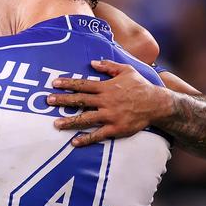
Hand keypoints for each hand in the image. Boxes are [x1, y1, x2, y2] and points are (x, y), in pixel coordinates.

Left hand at [47, 60, 171, 146]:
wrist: (156, 104)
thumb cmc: (140, 86)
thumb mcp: (126, 70)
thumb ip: (109, 66)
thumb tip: (92, 63)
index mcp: (106, 87)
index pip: (83, 85)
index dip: (68, 83)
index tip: (54, 83)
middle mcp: (106, 101)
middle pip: (80, 100)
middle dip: (63, 100)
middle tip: (48, 100)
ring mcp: (110, 116)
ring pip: (86, 119)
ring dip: (70, 121)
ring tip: (56, 123)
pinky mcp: (116, 129)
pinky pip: (98, 135)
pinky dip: (86, 139)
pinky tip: (74, 142)